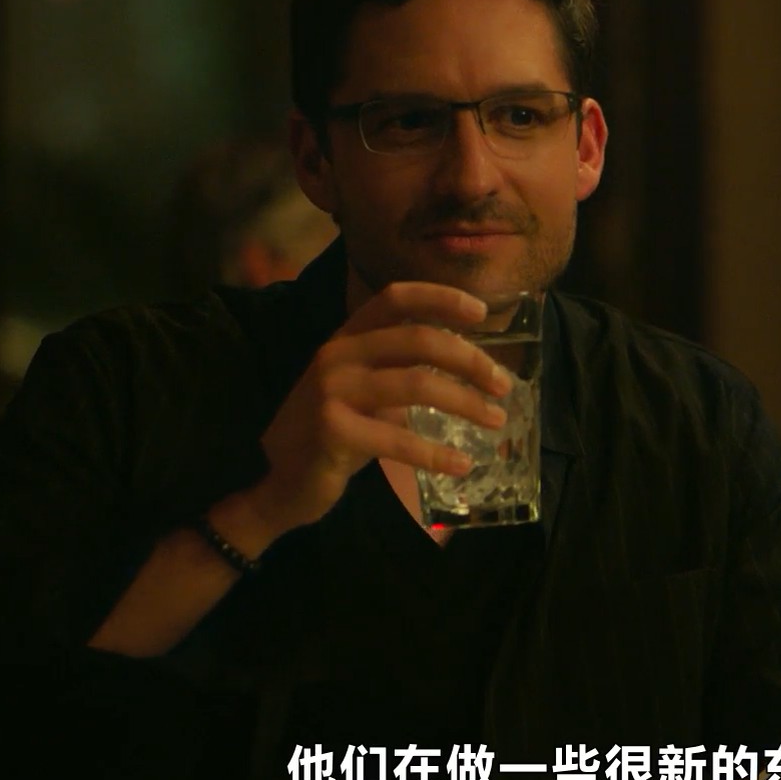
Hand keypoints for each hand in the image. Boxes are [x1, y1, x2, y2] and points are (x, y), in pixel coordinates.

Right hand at [242, 282, 512, 535]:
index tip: (483, 312)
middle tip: (503, 383)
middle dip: (470, 359)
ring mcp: (331, 391)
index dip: (440, 297)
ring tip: (496, 420)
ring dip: (466, 403)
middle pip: (419, 340)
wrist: (277, 481)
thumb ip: (399, 372)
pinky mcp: (332, 430)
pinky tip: (462, 464)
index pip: (394, 298)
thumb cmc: (331, 435)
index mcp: (346, 338)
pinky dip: (437, 453)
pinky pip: (399, 438)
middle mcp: (337, 354)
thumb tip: (467, 365)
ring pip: (418, 385)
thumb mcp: (363, 392)